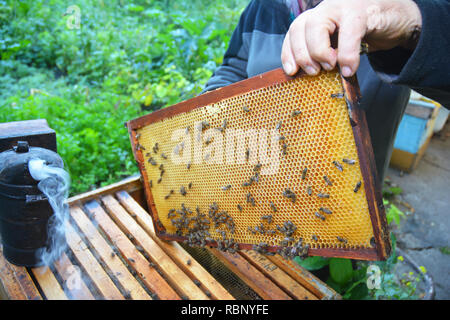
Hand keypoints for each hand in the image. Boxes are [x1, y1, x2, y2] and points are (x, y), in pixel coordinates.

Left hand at [281, 0, 421, 76]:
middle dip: (302, 54)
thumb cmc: (367, 34)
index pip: (294, 30)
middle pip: (300, 27)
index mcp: (318, 16)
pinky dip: (347, 55)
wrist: (402, 18)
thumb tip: (310, 76)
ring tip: (330, 67)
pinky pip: (349, 33)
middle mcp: (327, 8)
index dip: (288, 51)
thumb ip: (325, 53)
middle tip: (314, 72)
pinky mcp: (362, 11)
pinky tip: (349, 69)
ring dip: (319, 52)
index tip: (292, 71)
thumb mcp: (340, 44)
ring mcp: (343, 6)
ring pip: (317, 25)